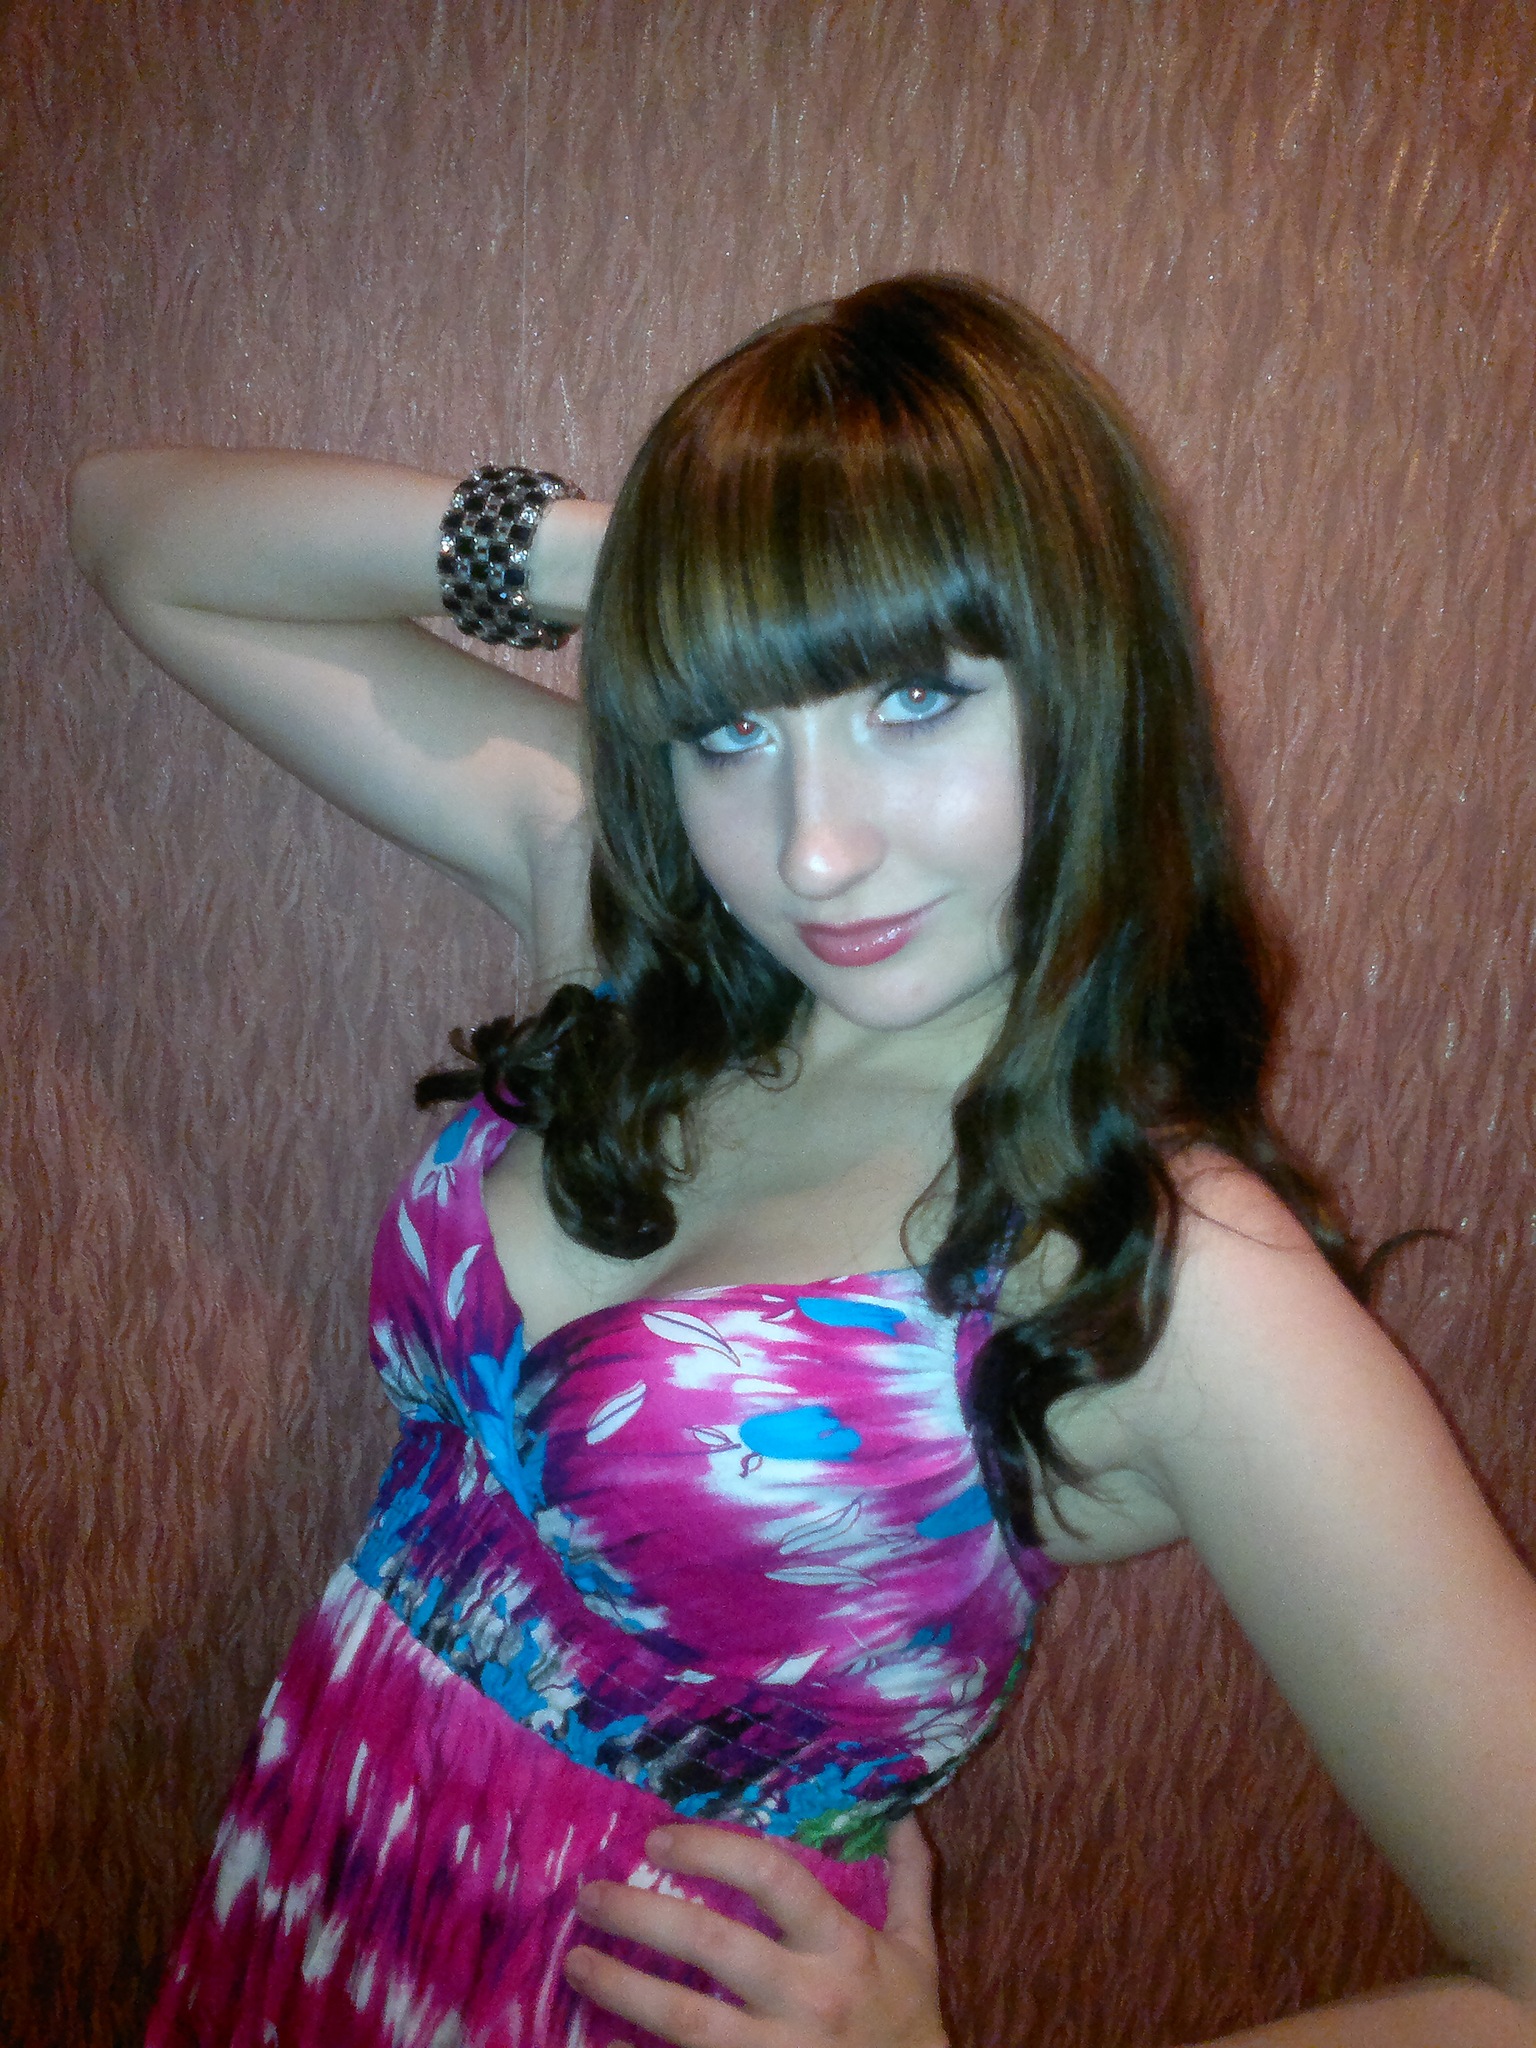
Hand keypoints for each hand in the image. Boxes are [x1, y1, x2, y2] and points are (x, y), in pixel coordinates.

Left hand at [563, 1814, 950, 2046]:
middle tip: (590, 1894)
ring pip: (685, 2019)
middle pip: (712, 1945)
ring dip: (622, 1986)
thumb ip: (909, 1879)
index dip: (712, 1852)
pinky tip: (602, 2039)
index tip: (659, 1841)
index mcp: (842, 1947)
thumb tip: (903, 1811)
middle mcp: (807, 1997)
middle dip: (641, 1915)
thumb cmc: (907, 2025)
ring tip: (575, 1960)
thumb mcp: (917, 1950)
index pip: (772, 1878)